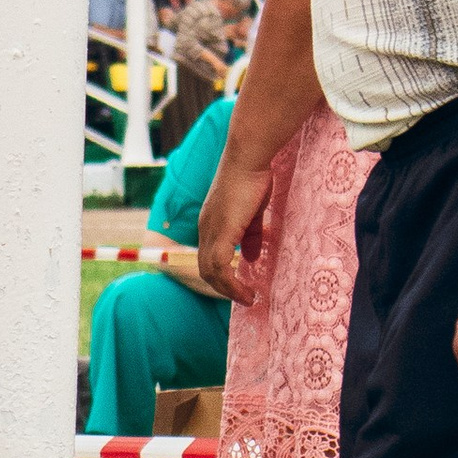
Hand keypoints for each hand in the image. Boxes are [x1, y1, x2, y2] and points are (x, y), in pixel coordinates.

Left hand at [191, 146, 272, 302]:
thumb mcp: (252, 213)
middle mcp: (205, 228)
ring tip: (247, 298)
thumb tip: (252, 258)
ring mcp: (211, 230)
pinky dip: (231, 283)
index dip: (222, 275)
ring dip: (228, 290)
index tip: (239, 287)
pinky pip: (220, 266)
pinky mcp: (222, 231)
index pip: (209, 257)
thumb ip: (250, 236)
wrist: (248, 158)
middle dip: (224, 288)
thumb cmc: (252, 178)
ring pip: (210, 271)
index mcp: (210, 223)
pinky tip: (245, 291)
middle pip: (206, 269)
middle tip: (244, 298)